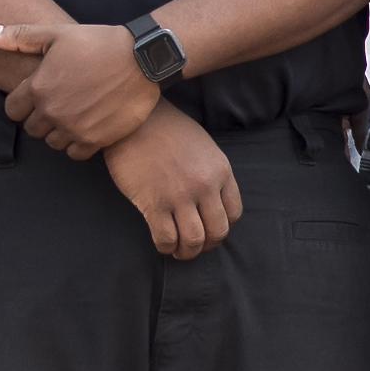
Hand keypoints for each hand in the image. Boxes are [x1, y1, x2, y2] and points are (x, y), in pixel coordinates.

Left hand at [0, 17, 158, 160]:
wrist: (142, 58)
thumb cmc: (98, 42)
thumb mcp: (56, 33)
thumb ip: (17, 37)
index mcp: (38, 87)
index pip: (12, 110)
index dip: (22, 104)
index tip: (37, 96)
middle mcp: (52, 111)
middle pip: (32, 128)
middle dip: (41, 117)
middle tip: (60, 102)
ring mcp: (73, 128)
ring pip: (53, 142)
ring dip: (60, 131)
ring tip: (75, 113)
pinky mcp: (95, 140)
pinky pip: (75, 153)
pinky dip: (79, 143)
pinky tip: (88, 126)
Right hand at [102, 105, 236, 260]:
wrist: (135, 119)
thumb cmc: (167, 129)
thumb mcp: (203, 146)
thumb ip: (211, 173)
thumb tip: (211, 200)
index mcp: (220, 171)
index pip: (234, 213)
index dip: (222, 227)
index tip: (210, 228)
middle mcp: (205, 186)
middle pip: (217, 232)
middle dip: (207, 245)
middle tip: (195, 246)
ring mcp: (180, 196)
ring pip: (193, 240)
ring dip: (187, 252)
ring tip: (178, 251)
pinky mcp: (154, 203)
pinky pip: (166, 238)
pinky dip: (166, 247)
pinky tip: (162, 244)